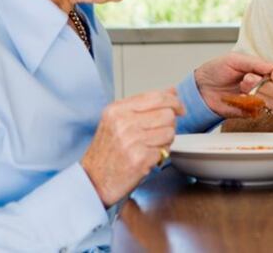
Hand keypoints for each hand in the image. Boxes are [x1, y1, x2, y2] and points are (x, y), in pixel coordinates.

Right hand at [81, 89, 184, 206]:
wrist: (92, 181)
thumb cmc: (107, 151)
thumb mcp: (119, 120)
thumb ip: (145, 104)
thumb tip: (172, 91)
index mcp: (117, 110)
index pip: (157, 96)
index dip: (174, 101)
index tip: (179, 108)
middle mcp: (123, 123)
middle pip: (168, 114)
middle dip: (169, 124)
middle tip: (157, 134)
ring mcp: (131, 141)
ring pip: (170, 132)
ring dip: (165, 141)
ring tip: (149, 146)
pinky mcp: (140, 158)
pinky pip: (165, 150)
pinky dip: (160, 155)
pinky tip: (147, 158)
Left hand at [194, 52, 272, 115]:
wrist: (201, 87)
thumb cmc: (217, 71)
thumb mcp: (235, 60)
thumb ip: (256, 63)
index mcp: (265, 72)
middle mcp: (265, 87)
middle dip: (265, 84)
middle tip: (247, 78)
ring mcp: (259, 101)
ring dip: (257, 94)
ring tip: (241, 88)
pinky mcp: (251, 113)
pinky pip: (260, 112)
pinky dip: (250, 104)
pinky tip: (239, 98)